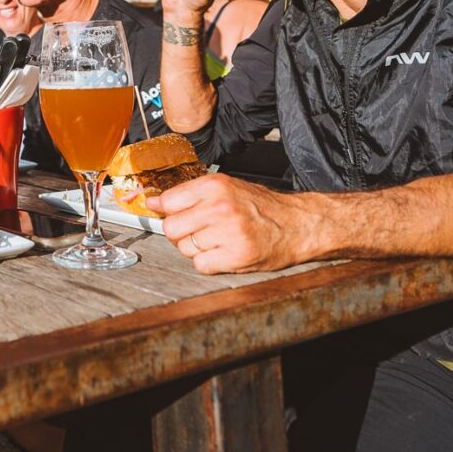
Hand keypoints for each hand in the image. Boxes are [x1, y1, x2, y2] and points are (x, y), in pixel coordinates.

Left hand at [151, 173, 312, 273]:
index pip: (168, 202)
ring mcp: (228, 232)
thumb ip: (190, 194)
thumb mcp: (227, 188)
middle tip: (198, 231)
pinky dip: (209, 263)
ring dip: (196, 249)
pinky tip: (224, 253)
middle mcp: (219, 207)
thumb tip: (154, 202)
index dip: (166, 212)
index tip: (166, 215)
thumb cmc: (262, 207)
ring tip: (217, 240)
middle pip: (172, 228)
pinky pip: (201, 265)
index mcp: (214, 186)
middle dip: (181, 233)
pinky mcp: (236, 256)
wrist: (298, 224)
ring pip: (185, 248)